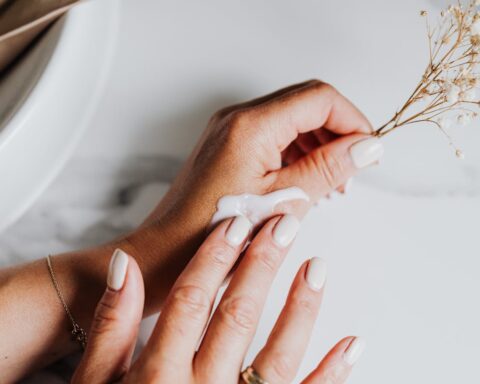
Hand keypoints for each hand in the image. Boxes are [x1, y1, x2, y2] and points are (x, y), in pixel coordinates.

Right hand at [73, 215, 364, 383]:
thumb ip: (110, 327)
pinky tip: (351, 344)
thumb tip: (124, 266)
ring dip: (300, 310)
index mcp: (157, 375)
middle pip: (237, 316)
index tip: (237, 222)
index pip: (192, 300)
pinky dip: (330, 374)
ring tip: (316, 268)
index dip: (215, 257)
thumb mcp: (95, 383)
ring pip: (277, 357)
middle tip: (284, 225)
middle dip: (261, 266)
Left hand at [125, 80, 380, 308]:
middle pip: (306, 103)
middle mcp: (238, 117)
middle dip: (337, 132)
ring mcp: (230, 129)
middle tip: (351, 171)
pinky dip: (295, 151)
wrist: (167, 251)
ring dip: (318, 143)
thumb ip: (329, 168)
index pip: (320, 98)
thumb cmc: (216, 233)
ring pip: (290, 118)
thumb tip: (367, 146)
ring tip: (331, 183)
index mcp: (252, 125)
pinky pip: (272, 134)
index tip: (369, 151)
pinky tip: (305, 180)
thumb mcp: (284, 201)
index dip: (352, 120)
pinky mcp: (227, 144)